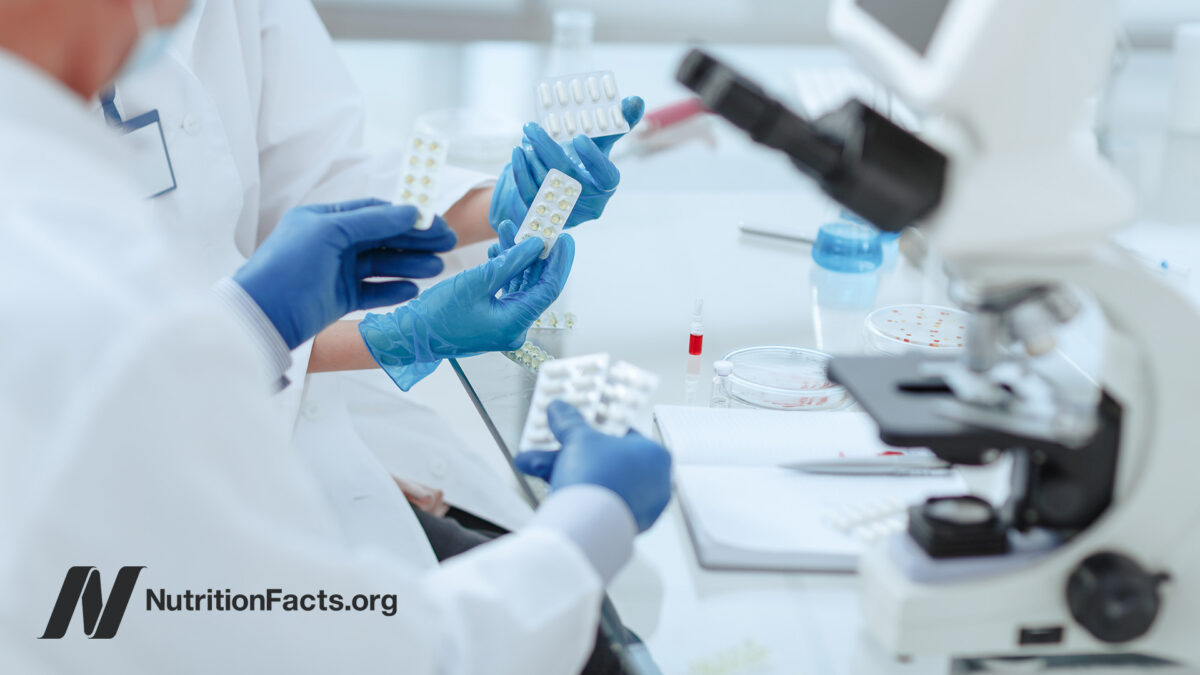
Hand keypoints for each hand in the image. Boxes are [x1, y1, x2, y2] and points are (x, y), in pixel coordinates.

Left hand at [233, 199, 455, 349]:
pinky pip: (373, 291)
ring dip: (410, 265)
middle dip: (416, 241)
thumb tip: (412, 211)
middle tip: (448, 244)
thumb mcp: (329, 232)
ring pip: (381, 264)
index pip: (374, 212)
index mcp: (325, 219)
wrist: (261, 316)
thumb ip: (373, 221)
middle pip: (383, 238)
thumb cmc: (290, 267)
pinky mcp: (339, 299)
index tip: (436, 223)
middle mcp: (332, 243)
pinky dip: (393, 290)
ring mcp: (336, 272)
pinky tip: (413, 289)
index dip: (406, 216)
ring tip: (437, 268)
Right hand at [358, 231, 573, 389]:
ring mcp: (504, 324)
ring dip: (517, 258)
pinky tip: (498, 249)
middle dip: (536, 254)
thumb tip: (536, 244)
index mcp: (515, 324)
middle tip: (540, 227)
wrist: (410, 335)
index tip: (565, 237)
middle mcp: (514, 328)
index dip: (558, 261)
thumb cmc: (437, 314)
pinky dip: (505, 270)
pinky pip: (508, 291)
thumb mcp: (476, 281)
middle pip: (536, 285)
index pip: (549, 289)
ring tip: (509, 230)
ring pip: (521, 284)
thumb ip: (510, 262)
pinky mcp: (493, 319)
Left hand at [490, 96, 644, 232]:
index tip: (579, 137)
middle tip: (532, 127)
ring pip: (546, 185)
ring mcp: (567, 214)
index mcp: (607, 185)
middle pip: (569, 178)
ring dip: (532, 158)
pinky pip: (530, 195)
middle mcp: (590, 204)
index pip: (606, 176)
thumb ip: (618, 122)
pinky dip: (522, 172)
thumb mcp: (600, 142)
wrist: (560, 187)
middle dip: (547, 149)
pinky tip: (519, 153)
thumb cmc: (583, 160)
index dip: (594, 158)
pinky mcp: (545, 217)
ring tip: (526, 138)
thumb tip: (636, 100)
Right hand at [514, 401, 672, 532]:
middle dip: (568, 453)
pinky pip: (595, 503)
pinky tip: (546, 484)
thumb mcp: (579, 439)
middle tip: (550, 446)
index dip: (596, 428)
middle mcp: (654, 483)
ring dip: (561, 471)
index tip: (578, 427)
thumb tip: (560, 409)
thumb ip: (570, 422)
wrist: (588, 527)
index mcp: (655, 455)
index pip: (625, 434)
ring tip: (531, 464)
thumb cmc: (598, 478)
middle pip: (605, 460)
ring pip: (596, 482)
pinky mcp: (622, 527)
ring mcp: (639, 508)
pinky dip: (572, 493)